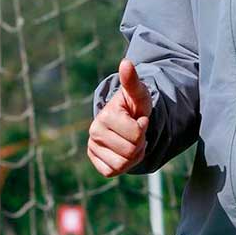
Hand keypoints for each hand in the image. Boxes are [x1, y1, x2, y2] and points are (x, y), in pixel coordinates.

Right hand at [87, 59, 151, 176]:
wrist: (126, 119)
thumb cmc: (134, 106)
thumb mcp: (138, 94)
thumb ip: (132, 81)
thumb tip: (126, 63)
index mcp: (105, 116)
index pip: (135, 135)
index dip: (143, 129)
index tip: (140, 119)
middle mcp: (94, 132)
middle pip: (130, 151)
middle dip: (139, 144)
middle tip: (136, 133)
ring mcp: (92, 147)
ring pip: (123, 164)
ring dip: (133, 155)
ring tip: (131, 141)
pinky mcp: (94, 160)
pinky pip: (113, 171)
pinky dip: (124, 165)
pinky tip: (123, 151)